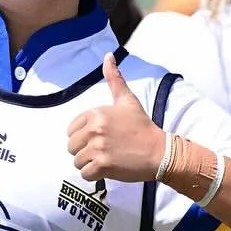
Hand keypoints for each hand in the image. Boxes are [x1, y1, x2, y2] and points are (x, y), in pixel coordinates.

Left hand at [66, 54, 166, 182]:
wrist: (159, 151)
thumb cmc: (142, 126)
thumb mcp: (127, 100)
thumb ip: (114, 79)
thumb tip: (107, 55)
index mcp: (95, 114)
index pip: (71, 130)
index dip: (83, 136)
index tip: (100, 137)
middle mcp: (94, 130)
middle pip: (71, 147)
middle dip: (84, 150)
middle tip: (104, 149)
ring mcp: (98, 148)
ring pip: (77, 161)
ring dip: (89, 163)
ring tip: (107, 158)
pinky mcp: (103, 166)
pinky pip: (85, 174)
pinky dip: (94, 175)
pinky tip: (107, 169)